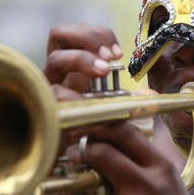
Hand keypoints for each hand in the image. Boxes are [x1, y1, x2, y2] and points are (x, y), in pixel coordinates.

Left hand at [43, 24, 193, 194]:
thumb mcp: (166, 185)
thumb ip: (140, 166)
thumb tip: (99, 146)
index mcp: (161, 165)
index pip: (125, 132)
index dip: (97, 127)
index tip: (80, 130)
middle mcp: (153, 181)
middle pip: (102, 155)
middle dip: (80, 159)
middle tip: (74, 166)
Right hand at [43, 24, 122, 151]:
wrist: (64, 161)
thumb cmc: (86, 130)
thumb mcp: (109, 110)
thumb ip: (127, 100)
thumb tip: (152, 94)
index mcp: (72, 65)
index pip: (78, 33)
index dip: (99, 35)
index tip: (118, 54)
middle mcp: (56, 72)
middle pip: (59, 33)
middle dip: (88, 38)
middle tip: (110, 59)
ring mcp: (46, 86)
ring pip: (54, 58)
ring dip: (82, 59)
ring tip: (103, 72)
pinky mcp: (41, 106)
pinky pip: (51, 92)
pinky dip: (71, 93)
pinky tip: (87, 102)